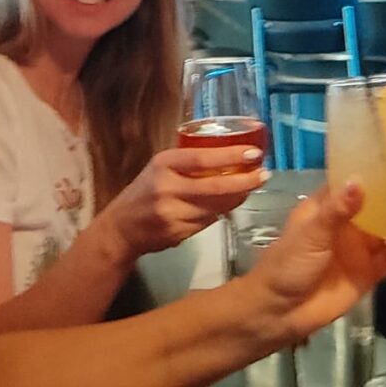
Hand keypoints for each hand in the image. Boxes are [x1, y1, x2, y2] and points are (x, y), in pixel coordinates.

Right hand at [105, 146, 266, 256]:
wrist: (122, 227)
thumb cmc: (144, 191)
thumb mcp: (160, 169)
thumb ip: (187, 165)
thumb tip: (228, 160)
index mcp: (163, 164)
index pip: (202, 158)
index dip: (230, 156)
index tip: (254, 153)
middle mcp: (167, 187)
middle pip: (215, 186)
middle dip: (244, 182)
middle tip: (263, 175)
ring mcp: (173, 213)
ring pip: (216, 207)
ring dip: (237, 198)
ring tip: (250, 188)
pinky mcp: (178, 233)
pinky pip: (208, 221)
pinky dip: (221, 212)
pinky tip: (227, 205)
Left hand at [246, 183, 385, 342]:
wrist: (282, 310)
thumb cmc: (289, 263)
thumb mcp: (311, 234)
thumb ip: (337, 211)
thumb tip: (359, 181)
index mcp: (325, 208)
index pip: (349, 184)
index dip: (369, 174)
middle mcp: (344, 225)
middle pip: (373, 208)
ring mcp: (357, 248)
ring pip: (385, 232)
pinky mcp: (367, 273)